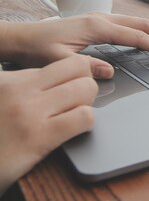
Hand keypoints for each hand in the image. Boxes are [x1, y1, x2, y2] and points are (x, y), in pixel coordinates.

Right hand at [0, 55, 98, 194]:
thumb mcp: (0, 97)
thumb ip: (23, 87)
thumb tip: (54, 82)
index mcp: (10, 79)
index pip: (63, 64)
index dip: (74, 77)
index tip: (71, 89)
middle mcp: (20, 89)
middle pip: (79, 67)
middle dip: (85, 84)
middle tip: (76, 103)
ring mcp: (30, 111)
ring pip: (86, 89)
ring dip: (88, 103)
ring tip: (75, 116)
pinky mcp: (39, 136)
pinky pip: (83, 117)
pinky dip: (86, 123)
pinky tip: (74, 131)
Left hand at [1, 13, 148, 77]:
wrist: (21, 37)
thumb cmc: (36, 49)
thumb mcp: (58, 62)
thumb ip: (85, 67)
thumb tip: (109, 71)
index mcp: (96, 27)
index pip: (137, 37)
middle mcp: (101, 18)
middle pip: (143, 24)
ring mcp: (100, 18)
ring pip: (137, 22)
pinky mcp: (97, 22)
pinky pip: (128, 24)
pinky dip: (144, 31)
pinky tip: (148, 40)